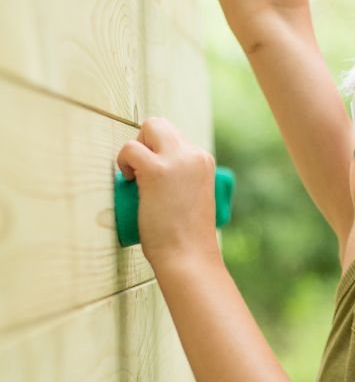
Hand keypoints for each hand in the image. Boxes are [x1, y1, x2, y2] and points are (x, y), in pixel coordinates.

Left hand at [116, 117, 220, 267]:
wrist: (188, 256)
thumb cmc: (186, 237)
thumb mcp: (192, 198)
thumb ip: (182, 180)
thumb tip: (155, 175)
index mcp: (204, 161)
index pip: (174, 137)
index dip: (156, 152)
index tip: (152, 176)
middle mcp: (194, 155)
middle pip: (160, 125)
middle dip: (144, 143)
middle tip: (140, 172)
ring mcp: (177, 160)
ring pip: (149, 127)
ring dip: (135, 149)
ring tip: (135, 178)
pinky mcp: (157, 170)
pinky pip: (130, 148)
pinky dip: (123, 161)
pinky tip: (129, 181)